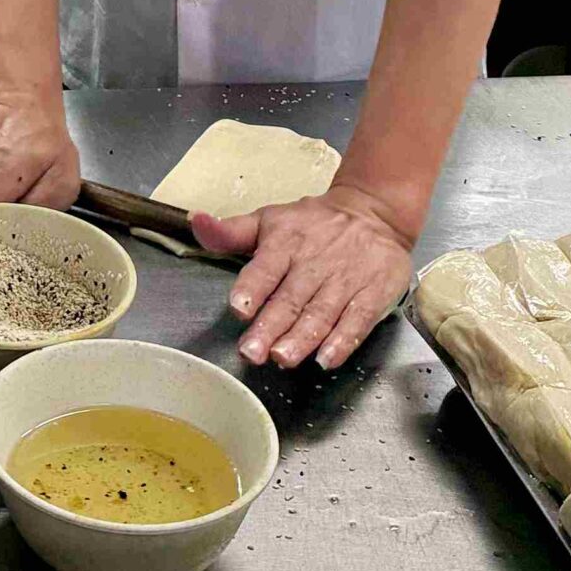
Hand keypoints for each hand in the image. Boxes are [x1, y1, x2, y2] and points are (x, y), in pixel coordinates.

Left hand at [192, 184, 416, 370]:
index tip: (239, 308)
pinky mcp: (373, 293)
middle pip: (291, 299)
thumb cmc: (313, 224)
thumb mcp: (270, 220)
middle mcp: (314, 262)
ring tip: (282, 357)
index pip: (266, 267)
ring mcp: (345, 279)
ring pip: (321, 313)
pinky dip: (343, 341)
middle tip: (252, 352)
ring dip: (302, 338)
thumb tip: (197, 222)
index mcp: (285, 242)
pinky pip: (358, 320)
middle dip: (270, 327)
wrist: (373, 213)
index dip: (252, 288)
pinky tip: (327, 358)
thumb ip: (231, 232)